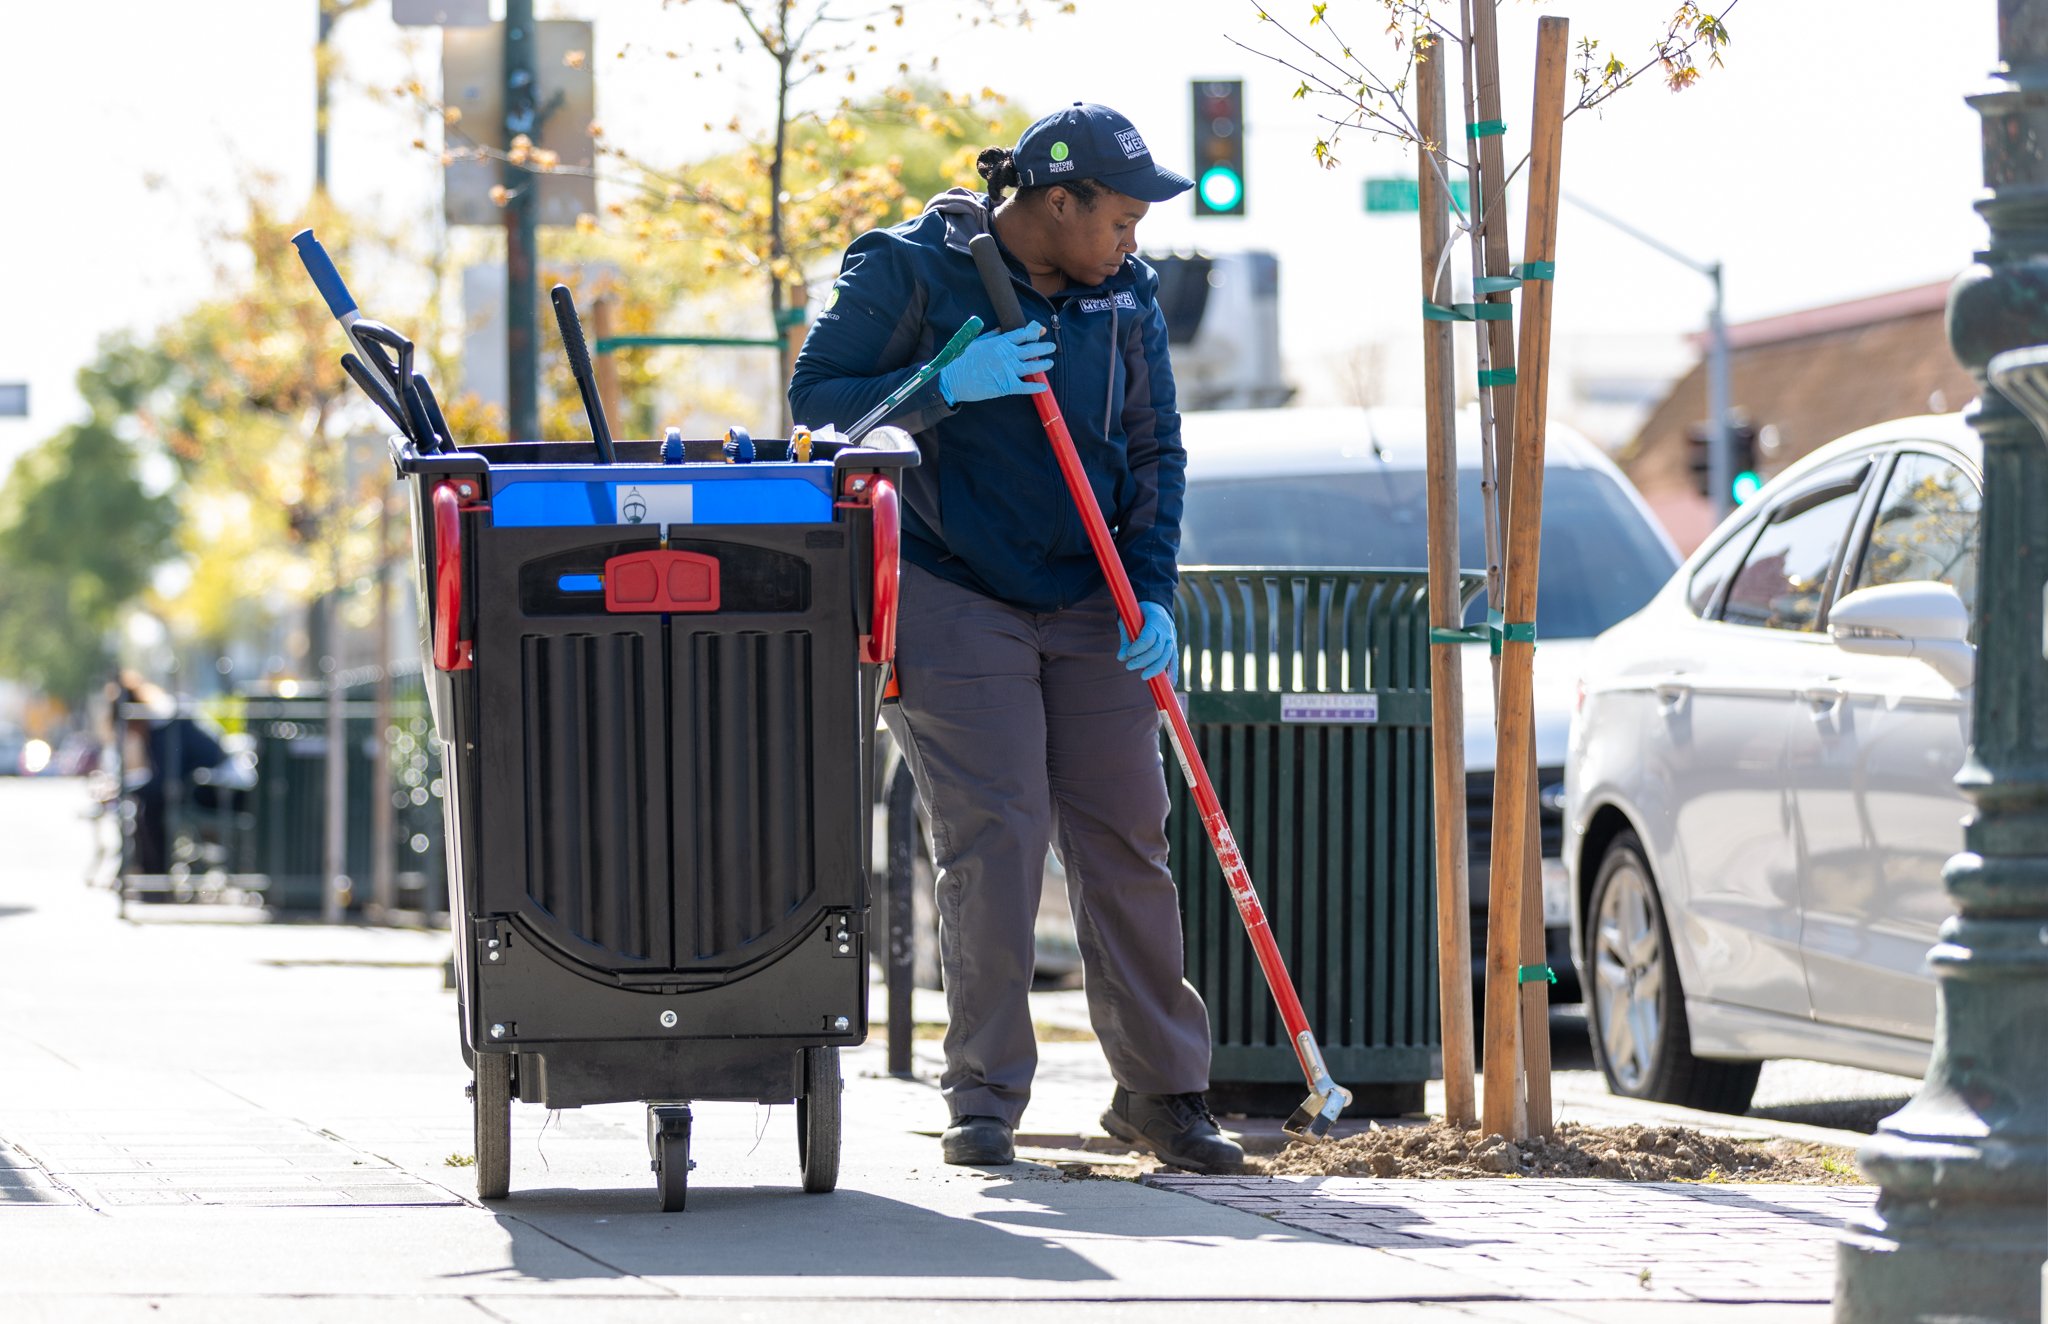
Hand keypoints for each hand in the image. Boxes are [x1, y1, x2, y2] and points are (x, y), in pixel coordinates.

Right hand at [938, 323, 1052, 404]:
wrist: (953, 378)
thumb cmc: (962, 360)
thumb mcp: (976, 342)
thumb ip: (990, 336)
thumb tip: (1000, 329)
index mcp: (1001, 342)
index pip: (1022, 334)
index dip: (1034, 332)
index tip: (1041, 331)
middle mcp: (1008, 354)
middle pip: (1031, 348)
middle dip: (1043, 347)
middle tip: (1051, 347)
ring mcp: (1009, 369)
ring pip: (1032, 366)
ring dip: (1043, 364)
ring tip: (1050, 363)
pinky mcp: (1007, 385)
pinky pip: (1026, 386)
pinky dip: (1036, 387)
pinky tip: (1043, 387)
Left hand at [1117, 601, 1178, 682]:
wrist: (1157, 607)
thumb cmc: (1139, 614)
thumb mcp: (1129, 621)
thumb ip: (1126, 639)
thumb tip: (1121, 658)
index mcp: (1155, 620)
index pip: (1148, 638)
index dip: (1138, 648)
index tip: (1128, 653)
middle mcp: (1166, 631)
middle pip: (1157, 650)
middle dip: (1143, 661)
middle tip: (1129, 666)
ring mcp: (1171, 639)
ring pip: (1166, 657)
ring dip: (1155, 668)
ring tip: (1143, 676)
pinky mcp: (1173, 646)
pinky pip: (1174, 660)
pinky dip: (1173, 671)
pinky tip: (1171, 682)